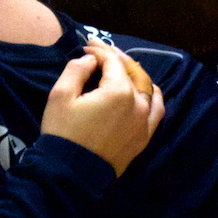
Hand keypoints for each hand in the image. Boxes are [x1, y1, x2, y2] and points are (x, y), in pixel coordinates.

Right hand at [40, 44, 163, 175]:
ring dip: (134, 73)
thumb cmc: (64, 131)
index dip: (98, 50)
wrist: (72, 171)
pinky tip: (145, 89)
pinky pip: (156, 109)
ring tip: (120, 67)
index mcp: (118, 91)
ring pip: (147, 87)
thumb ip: (76, 69)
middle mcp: (138, 103)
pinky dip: (152, 95)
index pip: (112, 61)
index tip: (85, 45)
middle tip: (99, 51)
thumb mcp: (60, 95)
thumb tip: (91, 60)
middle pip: (132, 71)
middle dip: (116, 57)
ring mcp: (145, 121)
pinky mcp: (145, 136)